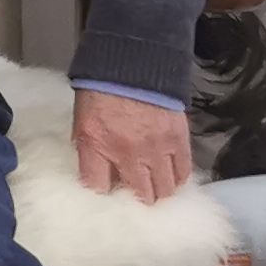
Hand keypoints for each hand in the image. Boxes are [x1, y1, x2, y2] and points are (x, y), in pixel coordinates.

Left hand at [72, 88, 192, 203]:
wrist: (133, 64)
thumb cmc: (101, 90)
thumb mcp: (82, 120)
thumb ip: (89, 149)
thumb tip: (95, 171)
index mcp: (98, 146)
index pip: (98, 188)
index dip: (102, 196)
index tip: (106, 197)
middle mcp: (130, 154)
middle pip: (142, 196)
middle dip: (139, 201)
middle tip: (136, 199)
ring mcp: (158, 149)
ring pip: (166, 190)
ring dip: (160, 193)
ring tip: (154, 191)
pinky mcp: (179, 141)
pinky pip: (183, 172)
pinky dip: (177, 179)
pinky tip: (170, 178)